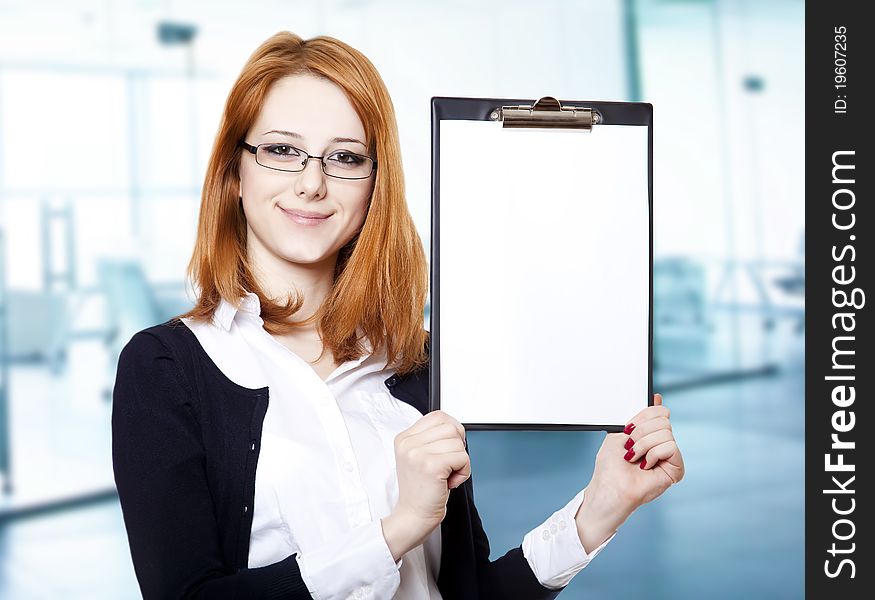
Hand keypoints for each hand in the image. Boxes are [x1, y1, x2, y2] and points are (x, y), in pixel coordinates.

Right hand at [381, 410, 469, 559]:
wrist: (413, 516)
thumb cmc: (421, 490)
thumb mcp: (419, 457)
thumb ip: (431, 439)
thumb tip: (455, 427)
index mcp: (404, 438)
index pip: (438, 416)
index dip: (452, 431)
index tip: (448, 449)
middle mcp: (408, 443)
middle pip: (451, 427)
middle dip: (458, 447)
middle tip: (448, 465)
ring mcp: (417, 453)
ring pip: (458, 443)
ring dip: (461, 462)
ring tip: (447, 475)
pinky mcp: (431, 466)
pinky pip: (462, 457)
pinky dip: (464, 472)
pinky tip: (450, 482)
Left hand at [575, 393, 684, 551]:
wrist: (609, 487)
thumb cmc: (610, 465)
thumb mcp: (621, 432)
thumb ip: (639, 417)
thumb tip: (657, 398)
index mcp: (649, 434)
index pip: (658, 411)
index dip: (645, 414)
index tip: (630, 425)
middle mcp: (661, 443)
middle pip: (663, 418)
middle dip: (640, 431)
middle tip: (629, 447)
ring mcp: (669, 456)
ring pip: (666, 432)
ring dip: (643, 445)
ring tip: (635, 458)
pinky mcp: (676, 469)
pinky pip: (671, 446)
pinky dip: (653, 454)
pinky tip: (645, 466)